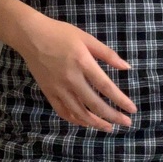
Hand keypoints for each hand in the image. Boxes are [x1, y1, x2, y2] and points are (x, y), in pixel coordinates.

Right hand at [19, 16, 137, 132]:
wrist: (31, 36)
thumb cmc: (60, 33)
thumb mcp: (86, 38)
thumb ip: (107, 54)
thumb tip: (126, 67)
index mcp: (83, 63)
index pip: (106, 87)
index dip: (120, 100)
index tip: (132, 110)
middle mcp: (71, 79)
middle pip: (95, 104)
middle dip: (112, 116)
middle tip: (126, 123)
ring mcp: (58, 88)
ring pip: (79, 112)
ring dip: (96, 123)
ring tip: (109, 127)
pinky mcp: (48, 92)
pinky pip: (63, 111)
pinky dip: (76, 120)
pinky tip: (86, 123)